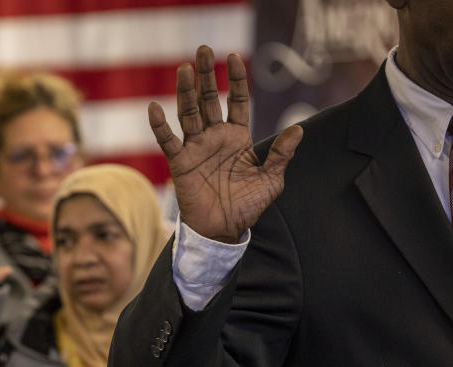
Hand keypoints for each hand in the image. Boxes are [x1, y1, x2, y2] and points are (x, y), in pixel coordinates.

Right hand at [149, 46, 302, 242]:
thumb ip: (281, 154)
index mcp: (237, 137)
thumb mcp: (271, 180)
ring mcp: (196, 148)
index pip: (235, 101)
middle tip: (204, 49)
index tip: (233, 57)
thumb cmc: (247, 206)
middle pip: (208, 100)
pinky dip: (160, 125)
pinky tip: (155, 107)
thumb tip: (298, 129)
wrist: (224, 230)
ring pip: (188, 114)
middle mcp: (215, 138)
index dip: (235, 79)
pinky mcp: (180, 163)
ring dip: (185, 91)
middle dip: (206, 75)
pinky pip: (168, 141)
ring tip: (184, 68)